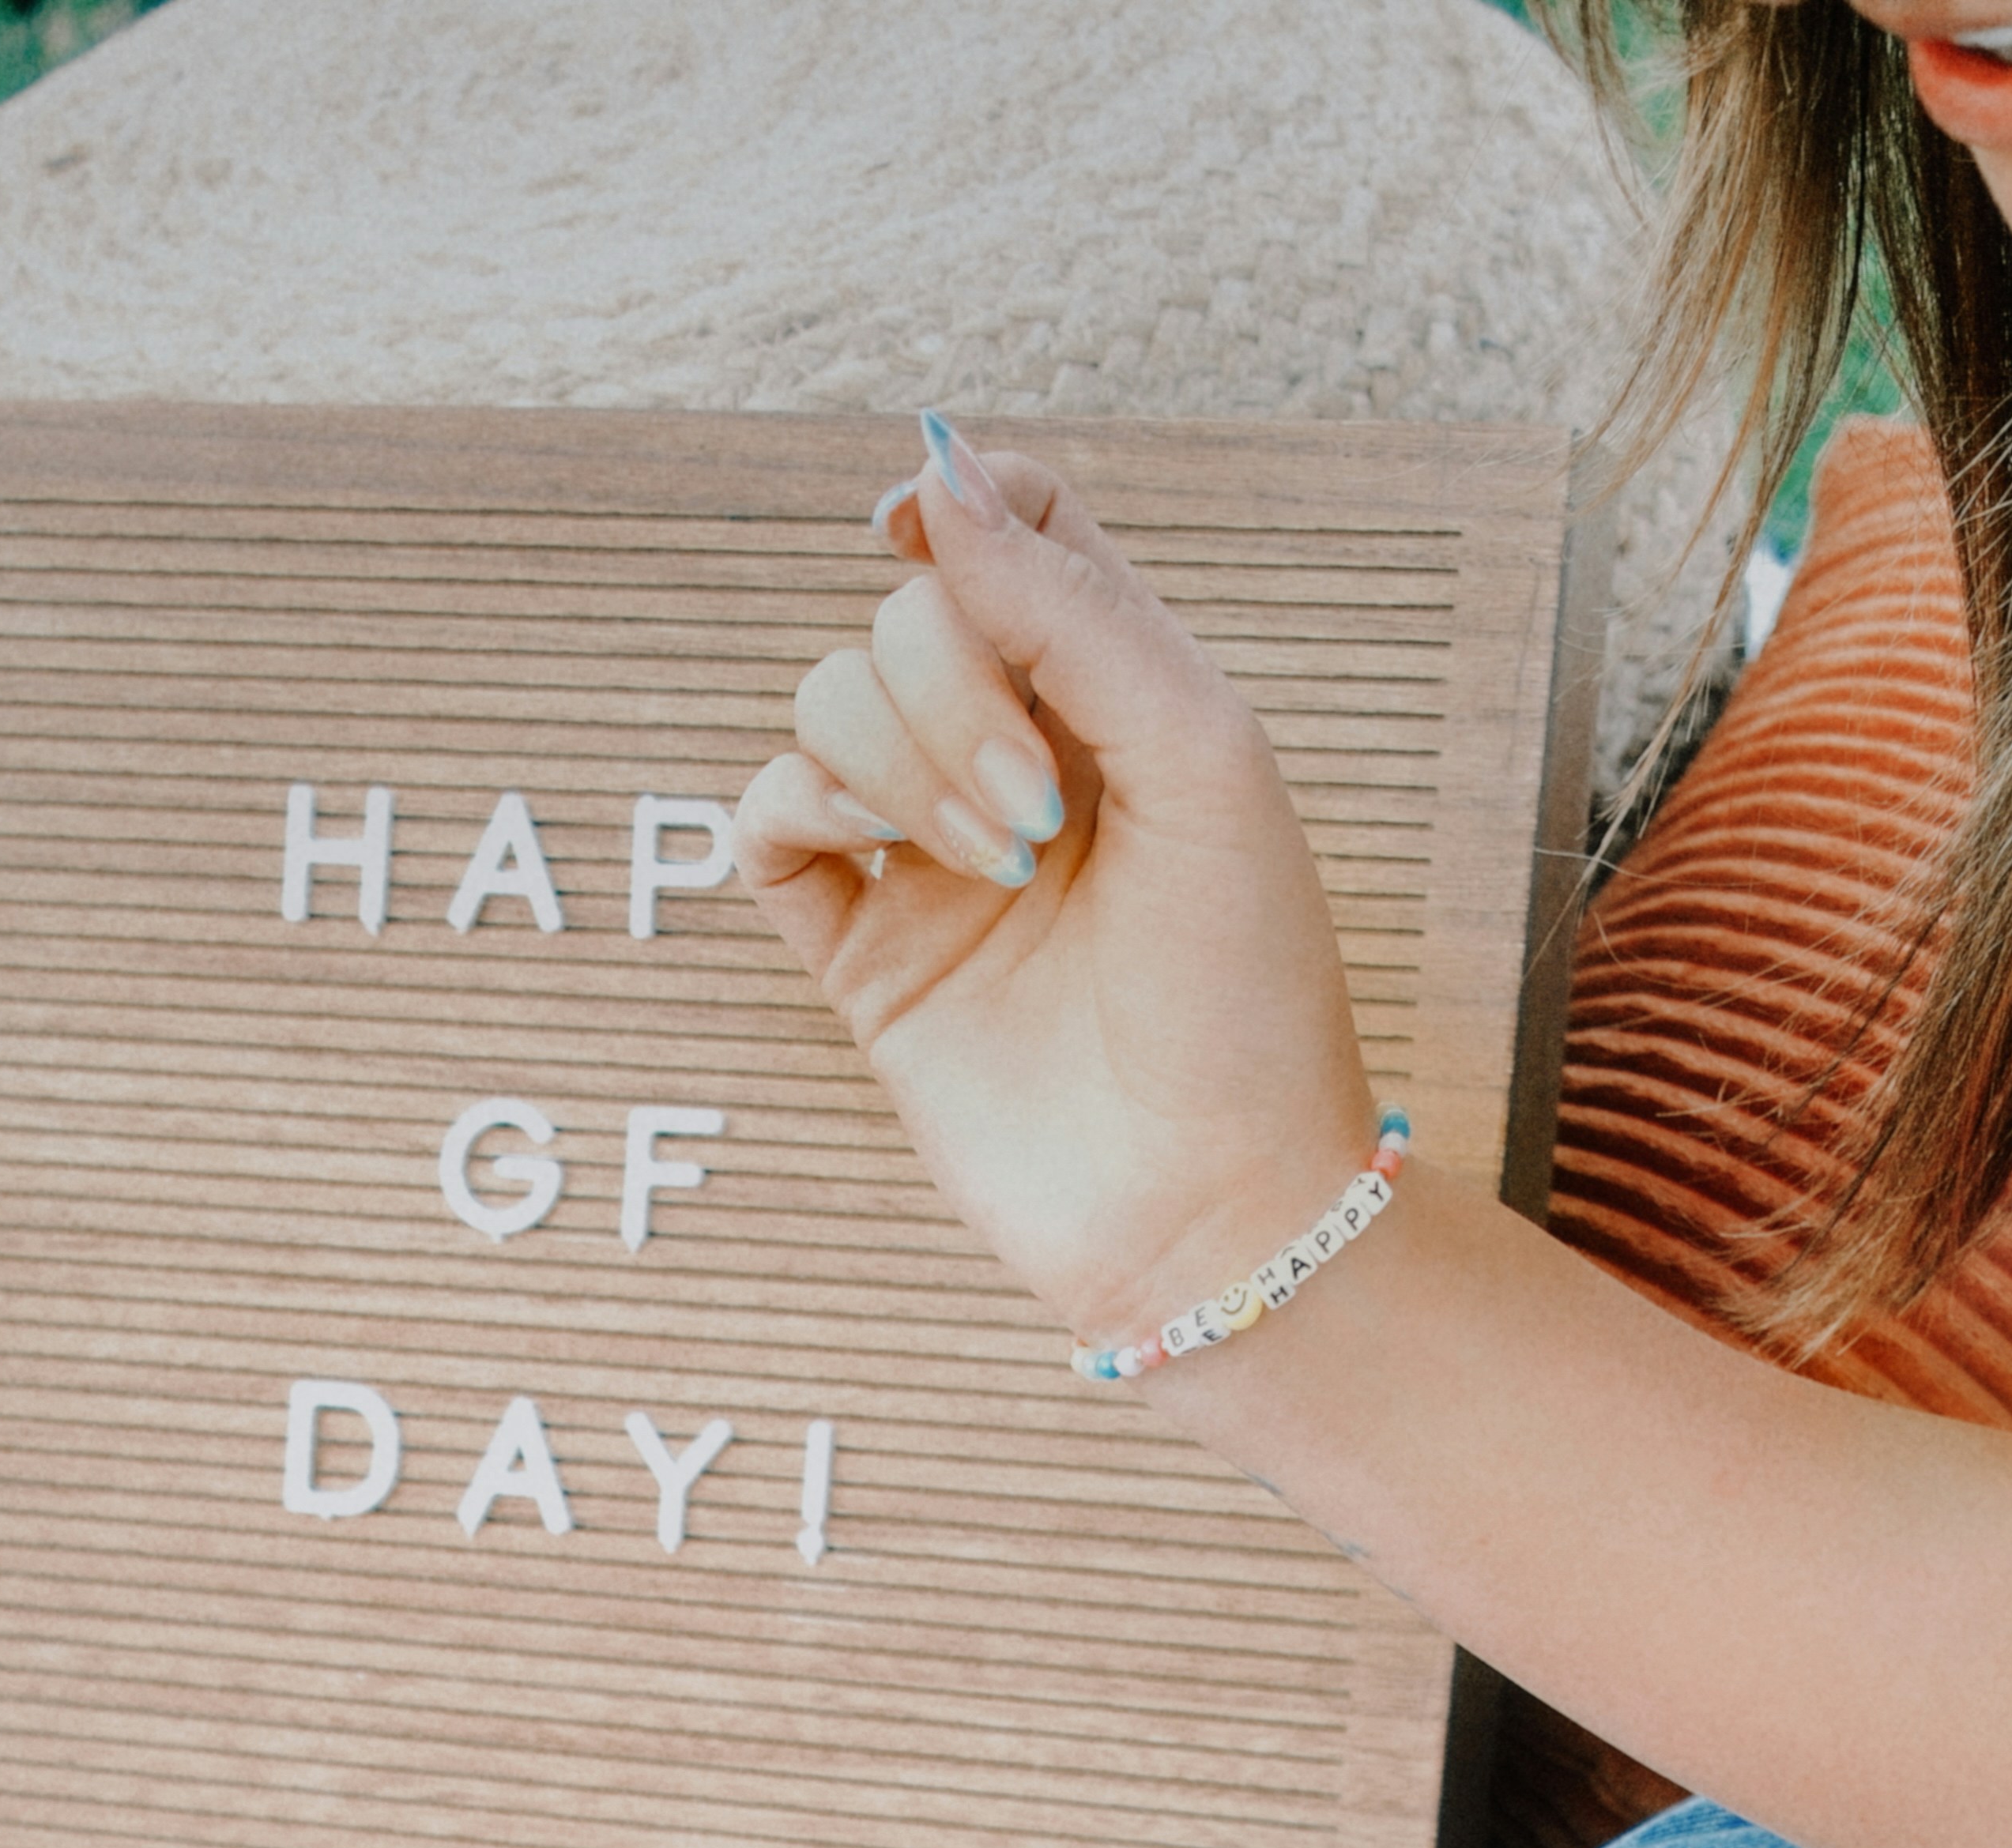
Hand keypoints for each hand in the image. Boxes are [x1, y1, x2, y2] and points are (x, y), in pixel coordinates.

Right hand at [727, 424, 1378, 1347]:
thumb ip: (1072, 607)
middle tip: (1044, 814)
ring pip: (830, 699)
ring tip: (1002, 869)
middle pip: (911, 612)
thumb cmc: (1243, 990)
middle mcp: (1019, 763)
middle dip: (956, 682)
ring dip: (900, 756)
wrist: (1212, 1205)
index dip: (970, 503)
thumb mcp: (1198, 755)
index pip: (1015, 534)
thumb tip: (934, 480)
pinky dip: (802, 802)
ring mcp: (930, 858)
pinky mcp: (864, 955)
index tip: (947, 535)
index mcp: (1117, 702)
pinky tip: (882, 858)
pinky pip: (768, 819)